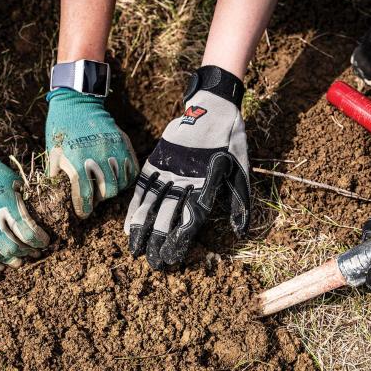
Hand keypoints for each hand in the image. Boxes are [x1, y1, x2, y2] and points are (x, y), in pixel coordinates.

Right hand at [0, 139, 49, 268]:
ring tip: (15, 260)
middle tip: (32, 252)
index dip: (39, 241)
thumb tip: (39, 224)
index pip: (27, 232)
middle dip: (25, 252)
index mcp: (4, 204)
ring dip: (4, 260)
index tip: (44, 242)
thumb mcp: (15, 183)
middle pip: (9, 247)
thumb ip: (24, 205)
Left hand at [45, 88, 137, 217]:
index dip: (84, 209)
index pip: (85, 196)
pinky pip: (132, 169)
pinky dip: (126, 177)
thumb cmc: (61, 129)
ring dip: (112, 188)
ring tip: (103, 185)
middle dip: (100, 199)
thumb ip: (57, 177)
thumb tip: (59, 197)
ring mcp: (114, 150)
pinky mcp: (124, 143)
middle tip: (93, 197)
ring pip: (121, 182)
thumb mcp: (53, 154)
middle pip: (108, 192)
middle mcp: (99, 158)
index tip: (83, 213)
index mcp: (78, 162)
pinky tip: (116, 177)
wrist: (77, 102)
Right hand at [124, 66, 249, 269]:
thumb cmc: (230, 140)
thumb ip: (239, 201)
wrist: (213, 106)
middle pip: (167, 216)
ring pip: (151, 204)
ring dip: (142, 228)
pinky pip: (143, 187)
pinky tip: (129, 223)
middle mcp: (183, 180)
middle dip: (159, 242)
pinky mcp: (156, 160)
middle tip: (153, 263)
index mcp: (206, 184)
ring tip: (135, 249)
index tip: (172, 258)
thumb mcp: (241, 168)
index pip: (190, 219)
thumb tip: (241, 232)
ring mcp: (167, 170)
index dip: (180, 240)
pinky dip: (135, 206)